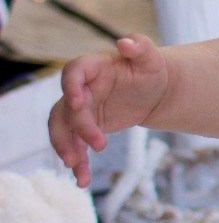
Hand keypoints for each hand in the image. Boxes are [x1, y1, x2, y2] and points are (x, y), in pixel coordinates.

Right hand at [49, 34, 169, 187]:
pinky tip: (82, 180)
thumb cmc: (150, 69)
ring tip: (77, 169)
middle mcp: (80, 89)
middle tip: (97, 145)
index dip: (71, 87)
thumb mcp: (151, 57)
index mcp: (92, 67)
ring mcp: (80, 110)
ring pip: (63, 130)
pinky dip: (78, 162)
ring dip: (66, 149)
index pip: (73, 73)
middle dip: (76, 128)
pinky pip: (75, 145)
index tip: (79, 103)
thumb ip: (140, 46)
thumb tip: (125, 41)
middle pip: (66, 108)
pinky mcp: (85, 128)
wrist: (152, 91)